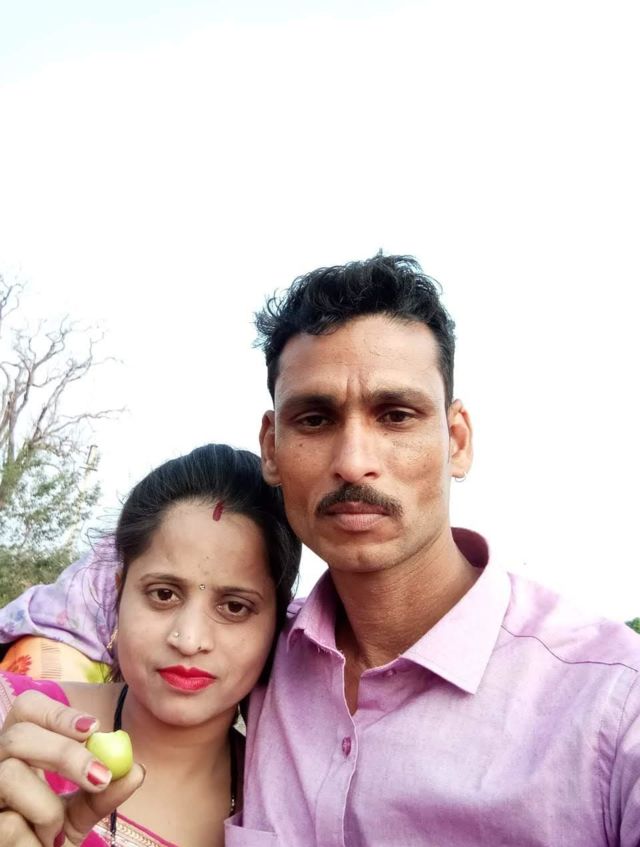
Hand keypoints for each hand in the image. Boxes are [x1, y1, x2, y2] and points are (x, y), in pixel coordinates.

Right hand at [0, 689, 143, 846]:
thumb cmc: (51, 836)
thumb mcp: (82, 812)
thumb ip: (105, 792)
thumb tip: (136, 770)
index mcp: (19, 751)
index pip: (27, 707)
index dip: (58, 713)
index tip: (94, 728)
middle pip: (18, 734)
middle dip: (64, 752)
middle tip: (100, 777)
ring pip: (10, 774)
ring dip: (45, 807)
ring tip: (54, 830)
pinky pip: (8, 824)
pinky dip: (32, 839)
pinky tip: (34, 846)